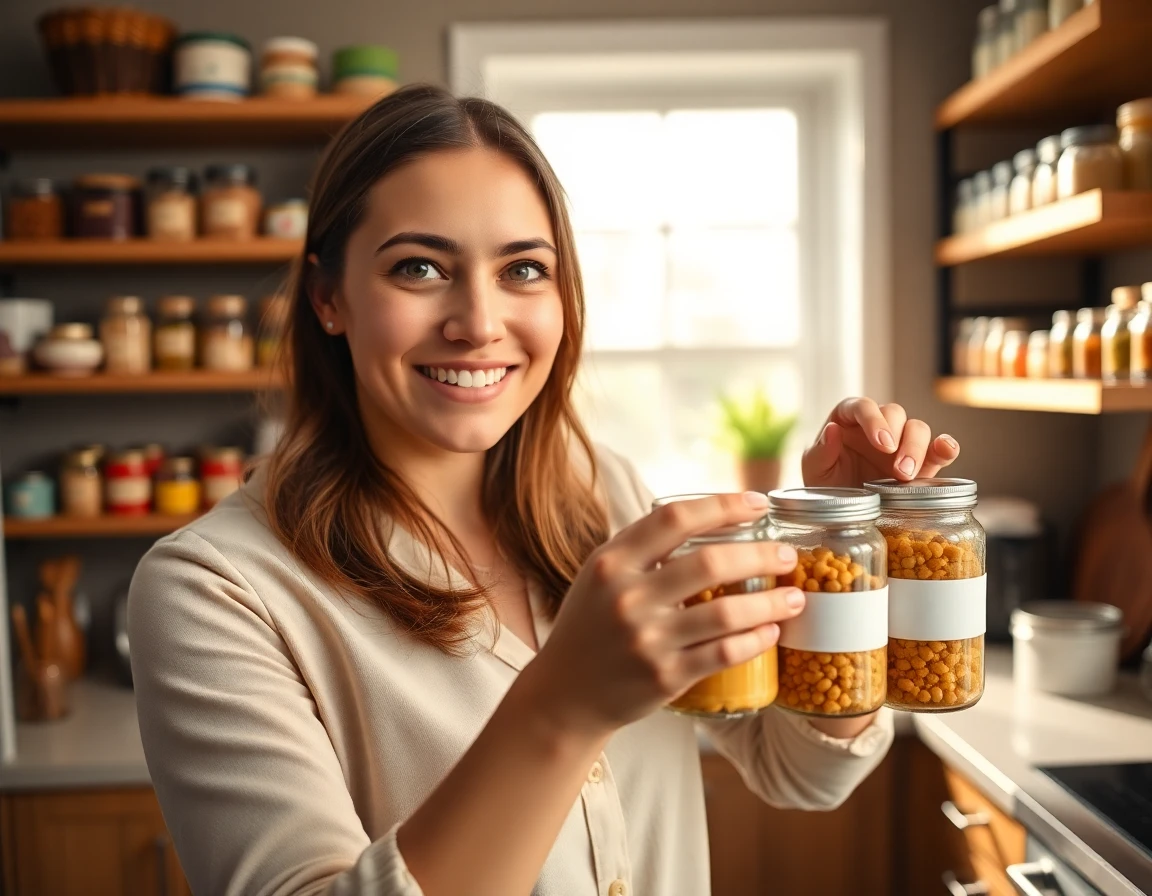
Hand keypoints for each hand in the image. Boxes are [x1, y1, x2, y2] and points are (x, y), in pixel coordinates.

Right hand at [529, 493, 802, 735]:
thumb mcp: (600, 575)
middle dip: (761, 555)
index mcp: (612, 562)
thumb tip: (705, 516)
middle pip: (711, 563)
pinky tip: (771, 632)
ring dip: (772, 602)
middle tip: (787, 554)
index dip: (723, 506)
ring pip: (726, 612)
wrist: (566, 692)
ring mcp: (647, 639)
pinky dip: (755, 640)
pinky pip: (724, 653)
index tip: (758, 502)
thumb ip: (643, 548)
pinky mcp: (665, 676)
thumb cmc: (591, 625)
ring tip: (796, 596)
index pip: (674, 519)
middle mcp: (628, 597)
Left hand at [801, 398, 959, 488]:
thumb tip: (832, 430)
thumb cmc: (825, 484)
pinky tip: (947, 450)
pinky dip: (946, 447)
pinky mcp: (920, 461)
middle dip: (900, 439)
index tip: (882, 444)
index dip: (875, 421)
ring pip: (918, 428)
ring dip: (918, 448)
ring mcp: (900, 441)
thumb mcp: (814, 470)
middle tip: (897, 470)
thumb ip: (820, 451)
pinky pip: (938, 449)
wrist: (842, 512)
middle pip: (896, 413)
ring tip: (907, 477)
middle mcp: (878, 424)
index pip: (864, 406)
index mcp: (848, 417)